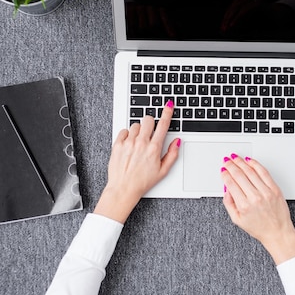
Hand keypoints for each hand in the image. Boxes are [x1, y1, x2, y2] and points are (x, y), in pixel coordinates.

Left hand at [94, 100, 179, 222]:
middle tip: (150, 131)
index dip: (167, 113)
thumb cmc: (142, 182)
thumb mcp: (163, 171)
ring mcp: (129, 143)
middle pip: (148, 120)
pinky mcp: (118, 145)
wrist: (123, 189)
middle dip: (150, 123)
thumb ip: (172, 154)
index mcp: (154, 149)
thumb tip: (177, 142)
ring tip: (138, 142)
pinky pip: (124, 131)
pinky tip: (129, 144)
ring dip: (138, 130)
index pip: (163, 125)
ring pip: (136, 125)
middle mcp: (141, 143)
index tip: (169, 105)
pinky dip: (127, 135)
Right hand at [221, 155, 294, 264]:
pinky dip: (255, 164)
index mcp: (244, 205)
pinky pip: (264, 172)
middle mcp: (255, 197)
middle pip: (239, 175)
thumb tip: (226, 189)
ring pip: (250, 171)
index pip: (231, 183)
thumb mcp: (237, 220)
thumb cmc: (259, 228)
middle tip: (227, 160)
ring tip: (236, 158)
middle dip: (231, 165)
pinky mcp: (275, 189)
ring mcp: (266, 192)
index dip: (225, 174)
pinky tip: (250, 161)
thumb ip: (229, 203)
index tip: (223, 170)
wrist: (278, 232)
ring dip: (241, 162)